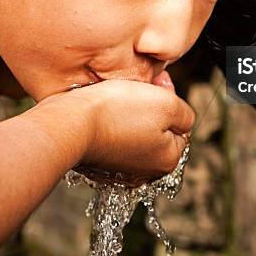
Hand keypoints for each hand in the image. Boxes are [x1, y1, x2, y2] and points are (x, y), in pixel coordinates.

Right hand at [35, 79, 194, 180]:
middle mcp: (145, 171)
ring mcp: (120, 168)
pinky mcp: (99, 160)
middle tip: (136, 89)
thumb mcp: (167, 104)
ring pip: (136, 130)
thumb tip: (183, 120)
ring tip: (117, 98)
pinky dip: (111, 121)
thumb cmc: (117, 111)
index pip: (180, 125)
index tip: (156, 84)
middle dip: (151, 106)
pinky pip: (114, 134)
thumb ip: (185, 114)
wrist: (70, 121)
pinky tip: (104, 110)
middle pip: (159, 128)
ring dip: (131, 112)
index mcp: (167, 160)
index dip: (170, 99)